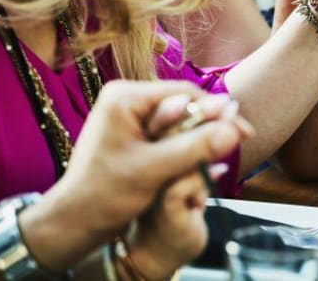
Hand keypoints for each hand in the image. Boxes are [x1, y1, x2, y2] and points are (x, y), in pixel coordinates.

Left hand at [20, 82, 249, 271]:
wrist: (74, 223)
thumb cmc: (105, 195)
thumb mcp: (154, 169)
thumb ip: (194, 147)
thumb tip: (233, 129)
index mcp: (126, 97)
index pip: (184, 94)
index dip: (218, 112)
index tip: (243, 131)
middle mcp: (127, 99)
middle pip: (183, 105)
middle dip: (211, 125)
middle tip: (241, 139)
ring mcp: (130, 116)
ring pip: (179, 121)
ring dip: (201, 137)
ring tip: (226, 153)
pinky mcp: (134, 134)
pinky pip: (169, 133)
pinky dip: (187, 146)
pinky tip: (206, 159)